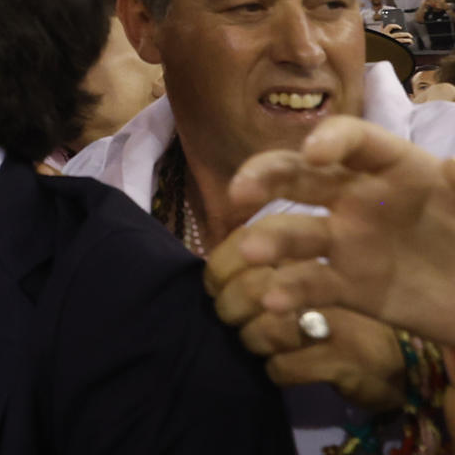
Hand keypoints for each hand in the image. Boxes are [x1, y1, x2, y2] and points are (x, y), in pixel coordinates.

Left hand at [203, 250, 404, 410]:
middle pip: (252, 288)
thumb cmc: (341, 311)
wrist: (399, 361)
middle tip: (231, 317)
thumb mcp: (308, 274)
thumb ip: (266, 263)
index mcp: (310, 249)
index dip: (220, 265)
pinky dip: (274, 370)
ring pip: (267, 329)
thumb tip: (211, 270)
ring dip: (250, 340)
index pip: (248, 240)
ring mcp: (341, 321)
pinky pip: (285, 367)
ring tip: (257, 342)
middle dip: (229, 307)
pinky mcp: (347, 360)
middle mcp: (328, 278)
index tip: (214, 284)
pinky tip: (282, 367)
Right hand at [217, 116, 454, 345]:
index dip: (330, 140)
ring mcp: (347, 241)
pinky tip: (273, 301)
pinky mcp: (347, 286)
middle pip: (300, 174)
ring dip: (267, 238)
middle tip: (240, 192)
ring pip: (294, 231)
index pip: (353, 139)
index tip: (313, 154)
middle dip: (264, 176)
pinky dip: (289, 290)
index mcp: (395, 168)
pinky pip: (310, 283)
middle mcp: (358, 196)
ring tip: (250, 252)